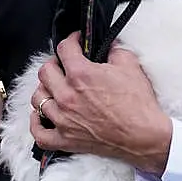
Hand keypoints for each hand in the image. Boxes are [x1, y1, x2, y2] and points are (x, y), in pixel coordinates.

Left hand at [30, 32, 171, 173]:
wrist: (144, 136)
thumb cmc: (138, 103)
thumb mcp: (130, 65)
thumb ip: (115, 50)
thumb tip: (108, 45)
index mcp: (81, 75)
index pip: (64, 49)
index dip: (72, 40)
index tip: (77, 41)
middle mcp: (67, 96)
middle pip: (45, 72)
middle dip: (55, 63)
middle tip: (65, 64)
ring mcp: (64, 119)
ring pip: (38, 99)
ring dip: (45, 90)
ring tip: (55, 88)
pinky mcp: (66, 140)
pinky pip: (39, 133)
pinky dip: (37, 123)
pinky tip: (42, 115)